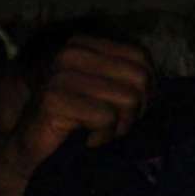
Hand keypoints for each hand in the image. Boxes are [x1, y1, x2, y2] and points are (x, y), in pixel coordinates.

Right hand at [0, 35, 152, 195]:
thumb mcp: (109, 93)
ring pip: (127, 99)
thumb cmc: (79, 123)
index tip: (126, 109)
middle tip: (112, 124)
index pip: (141, 58)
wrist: (33, 151)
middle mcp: (70, 52)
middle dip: (134, 109)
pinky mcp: (53, 98)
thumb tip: (161, 84)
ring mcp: (59, 73)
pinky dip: (102, 135)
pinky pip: (105, 117)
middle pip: (139, 78)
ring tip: (98, 131)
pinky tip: (85, 139)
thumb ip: (132, 79)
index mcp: (84, 44)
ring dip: (119, 125)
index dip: (145, 89)